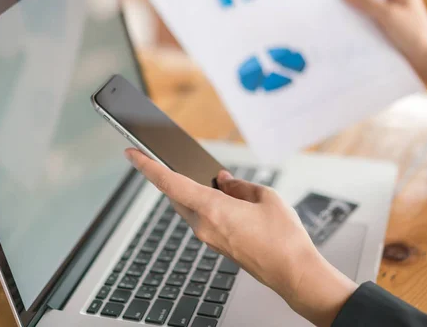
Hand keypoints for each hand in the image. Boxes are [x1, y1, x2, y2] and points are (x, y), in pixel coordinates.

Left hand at [125, 148, 356, 326]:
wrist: (293, 273)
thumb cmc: (284, 239)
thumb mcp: (266, 198)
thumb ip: (239, 185)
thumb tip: (223, 180)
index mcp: (213, 210)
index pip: (170, 183)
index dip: (148, 166)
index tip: (132, 154)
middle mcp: (204, 226)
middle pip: (176, 194)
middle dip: (171, 176)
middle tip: (169, 158)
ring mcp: (209, 238)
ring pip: (189, 206)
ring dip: (191, 190)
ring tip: (208, 176)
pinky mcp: (216, 244)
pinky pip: (201, 217)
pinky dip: (204, 203)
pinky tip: (220, 197)